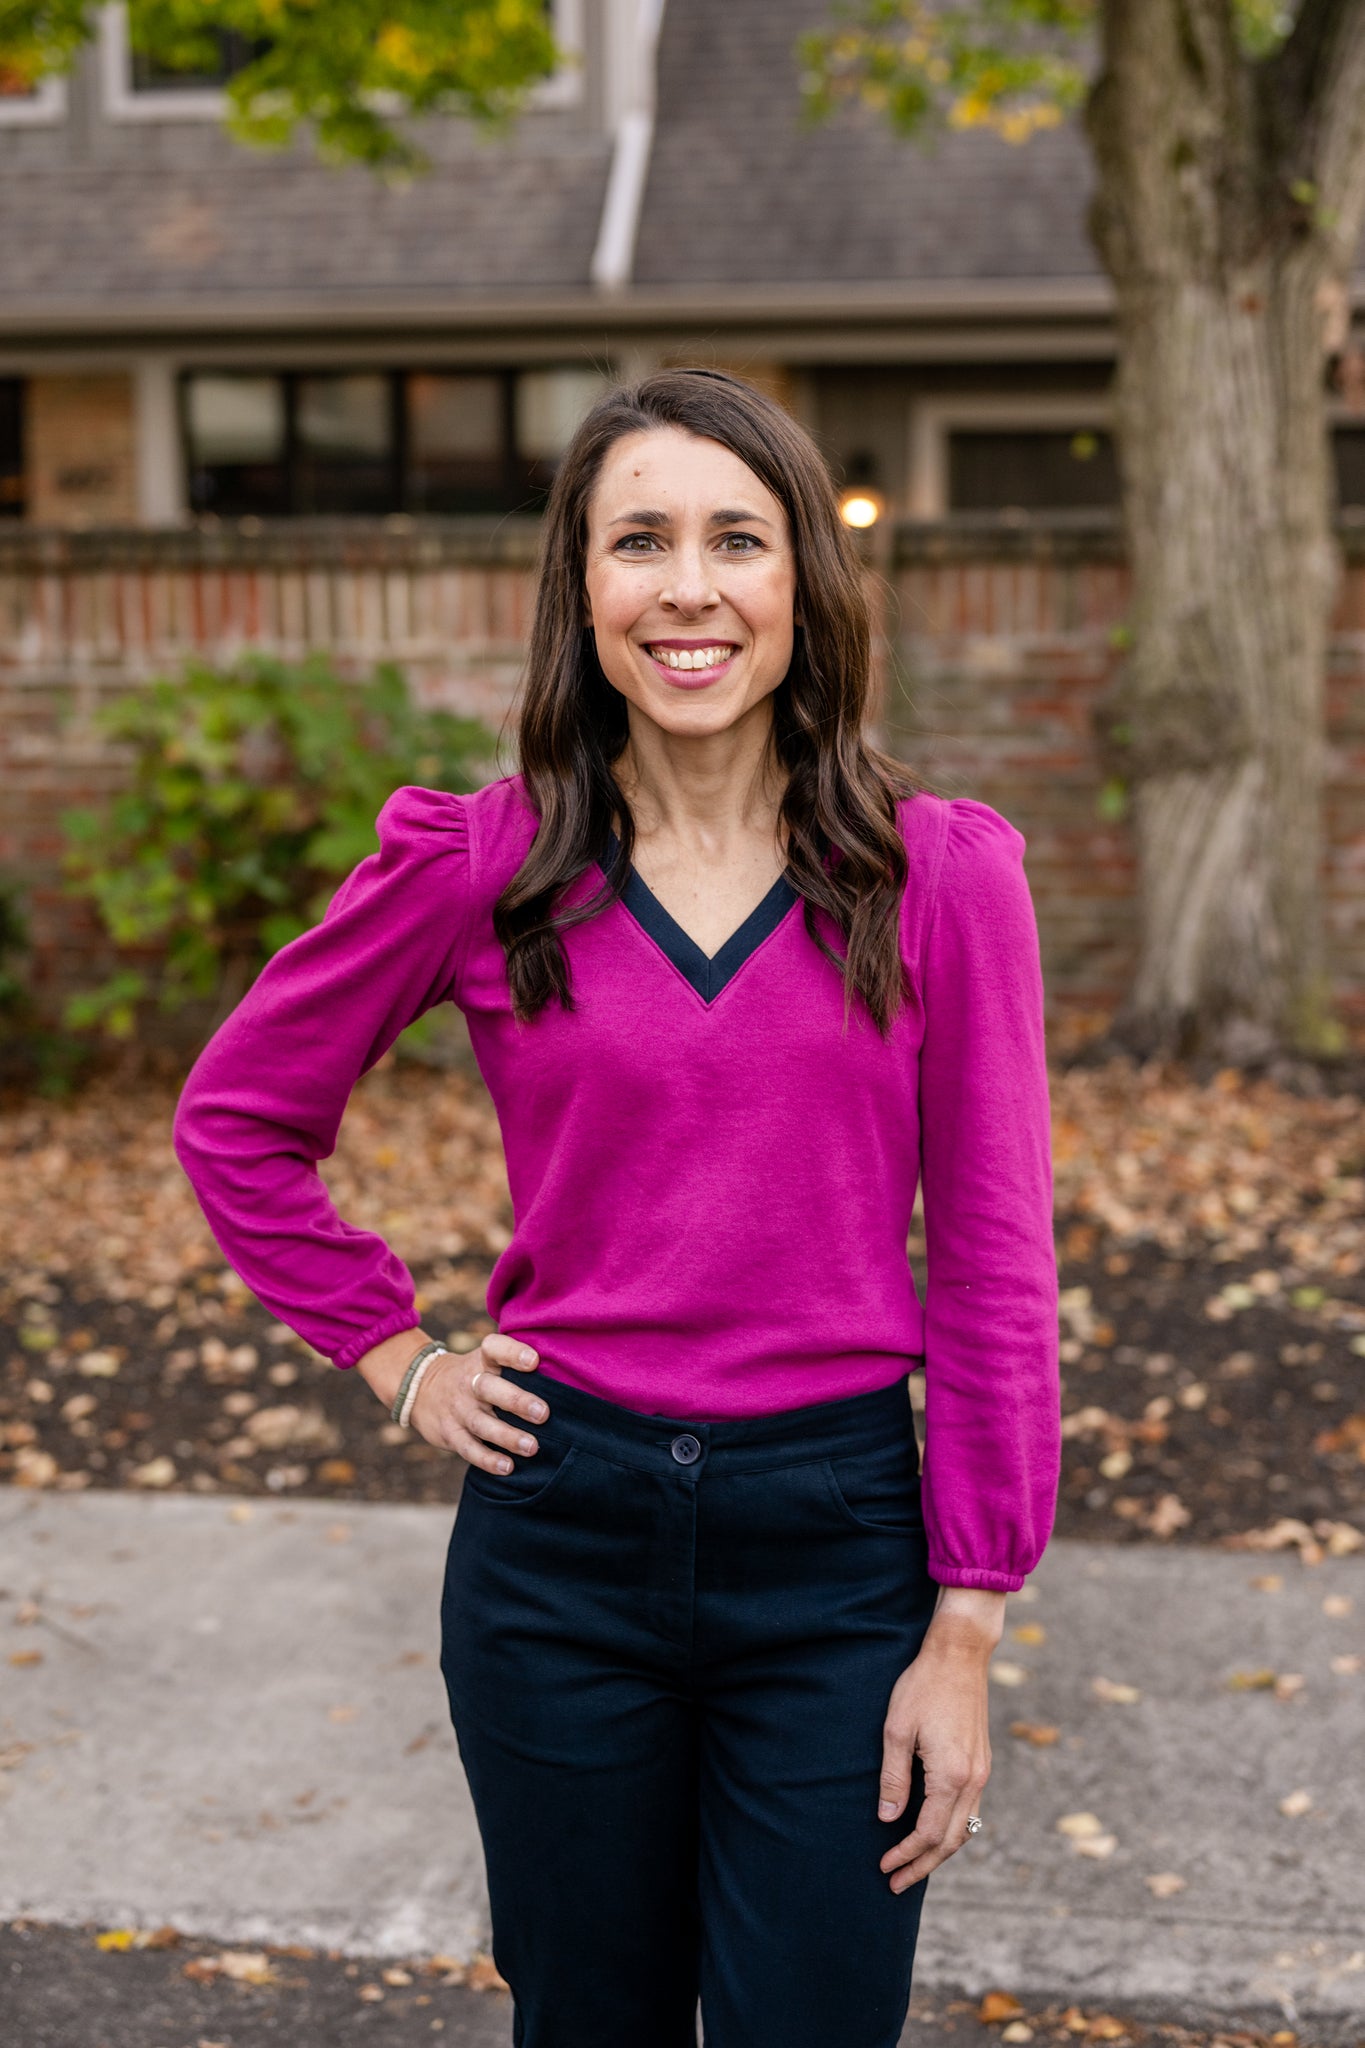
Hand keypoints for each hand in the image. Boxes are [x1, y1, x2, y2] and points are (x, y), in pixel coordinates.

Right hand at [409, 1332, 548, 1474]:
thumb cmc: (474, 1375)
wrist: (421, 1389)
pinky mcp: (449, 1433)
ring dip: (507, 1436)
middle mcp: (469, 1382)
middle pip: (490, 1388)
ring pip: (482, 1423)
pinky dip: (487, 1459)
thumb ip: (515, 1365)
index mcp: (482, 1360)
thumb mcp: (486, 1361)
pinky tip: (508, 1467)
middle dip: (517, 1401)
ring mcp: (458, 1409)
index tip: (534, 1360)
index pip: (494, 1348)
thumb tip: (565, 1373)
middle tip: (543, 1413)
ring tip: (532, 1447)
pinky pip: (468, 1448)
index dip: (513, 1353)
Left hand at [876, 1590, 1003, 1890]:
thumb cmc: (923, 1687)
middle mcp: (973, 1781)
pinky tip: (934, 1831)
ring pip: (964, 1829)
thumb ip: (893, 1778)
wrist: (960, 1655)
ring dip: (939, 1852)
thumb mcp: (897, 1730)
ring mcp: (982, 1773)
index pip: (927, 1833)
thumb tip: (887, 1818)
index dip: (905, 1855)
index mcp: (951, 1776)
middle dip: (922, 1865)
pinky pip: (970, 1810)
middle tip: (896, 1883)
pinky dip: (952, 1830)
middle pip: (949, 1840)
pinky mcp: (982, 1763)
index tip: (884, 1868)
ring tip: (914, 1866)